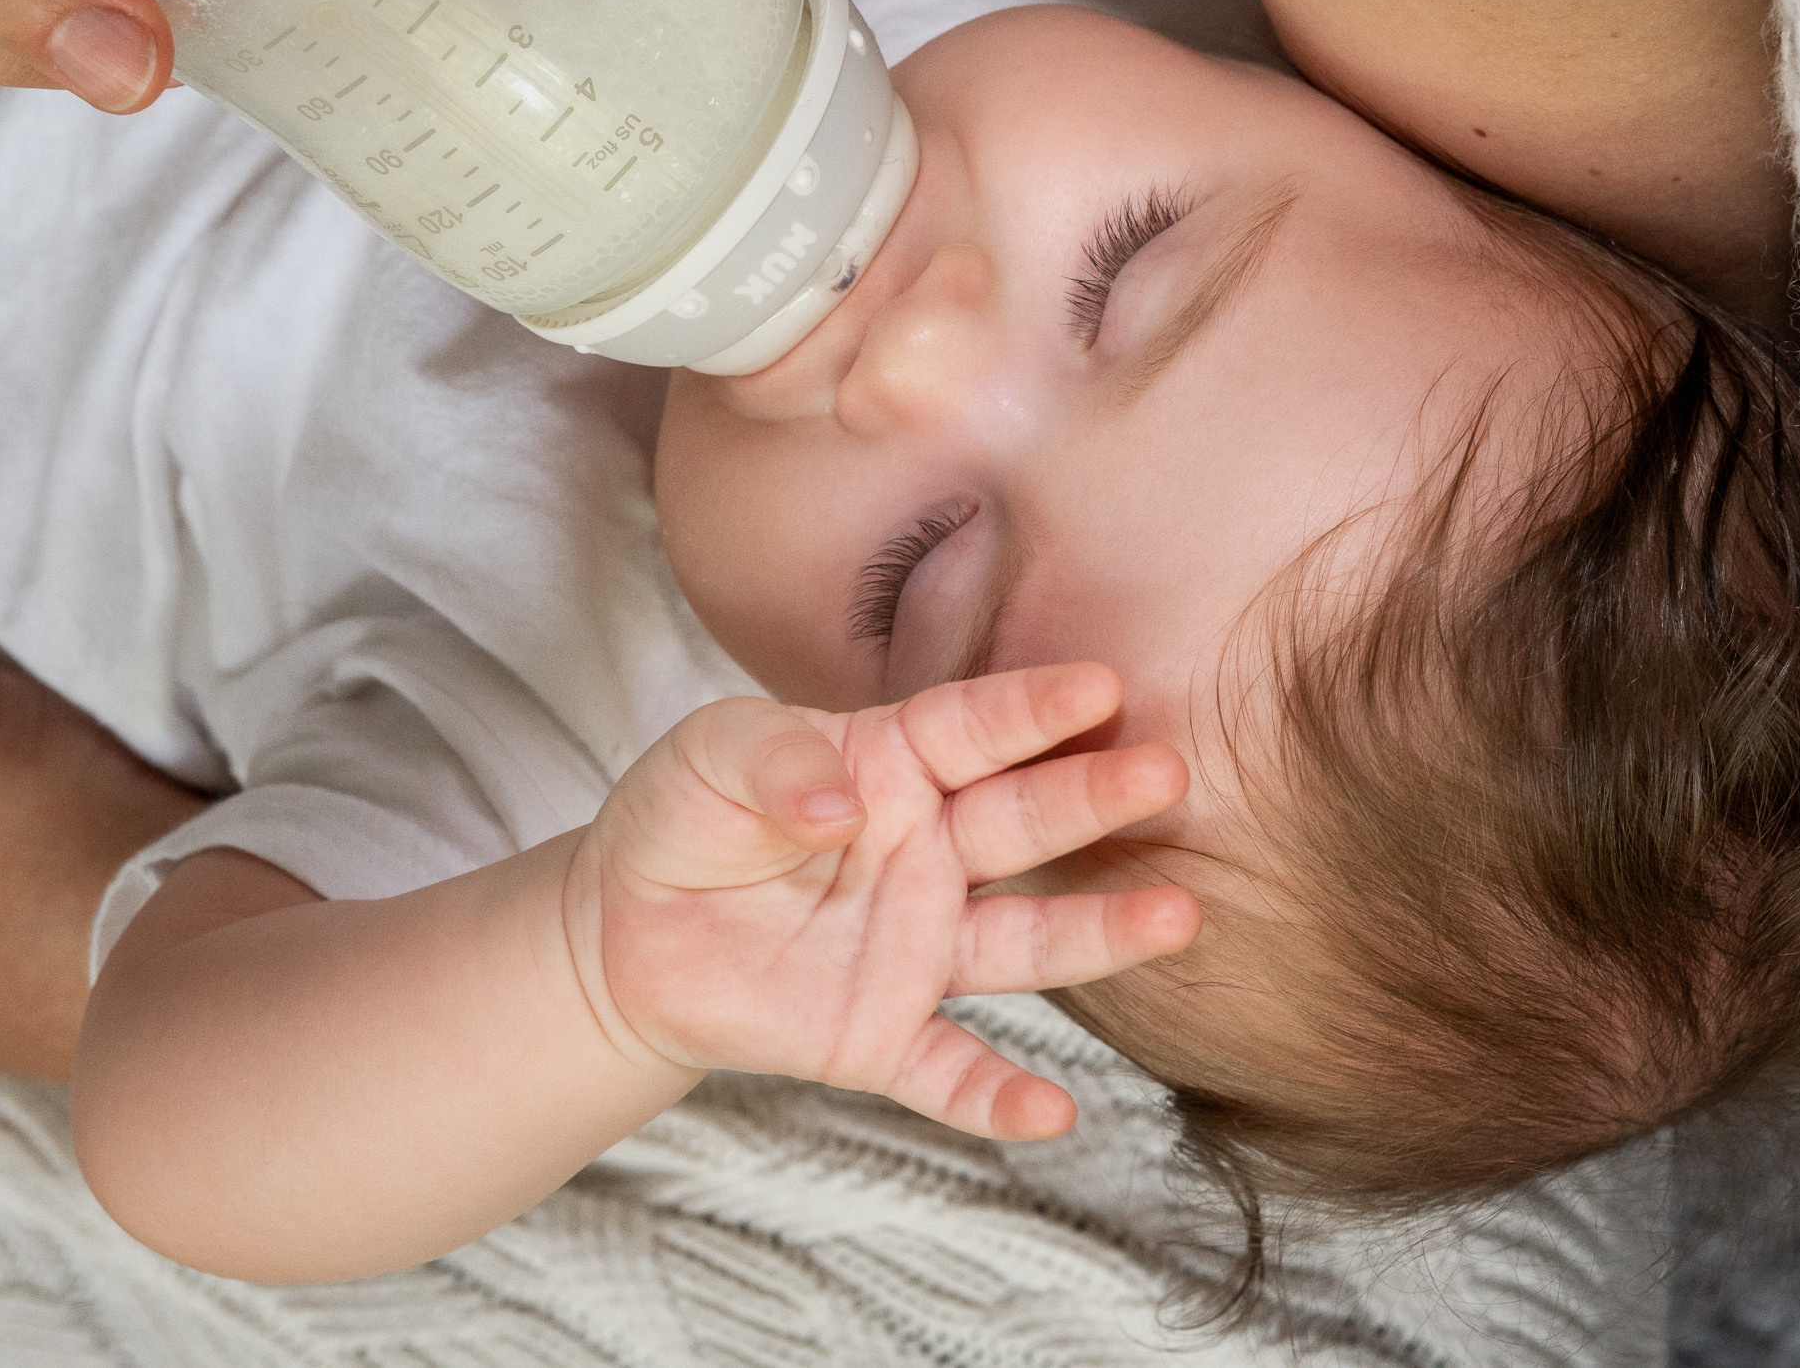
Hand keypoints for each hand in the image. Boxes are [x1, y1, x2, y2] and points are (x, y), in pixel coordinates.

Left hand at [571, 663, 1199, 1140]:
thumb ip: (777, 761)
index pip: (973, 729)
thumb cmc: (683, 818)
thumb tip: (842, 806)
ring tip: (1177, 915)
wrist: (622, 937)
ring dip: (1099, 933)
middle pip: (1024, 824)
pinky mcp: (881, 1036)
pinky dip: (999, 1096)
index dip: (1033, 708)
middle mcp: (930, 855)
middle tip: (1166, 773)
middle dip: (1095, 797)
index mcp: (895, 765)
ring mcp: (917, 949)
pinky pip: (950, 1072)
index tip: (1100, 686)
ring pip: (1023, 942)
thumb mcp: (710, 754)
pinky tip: (1053, 1113)